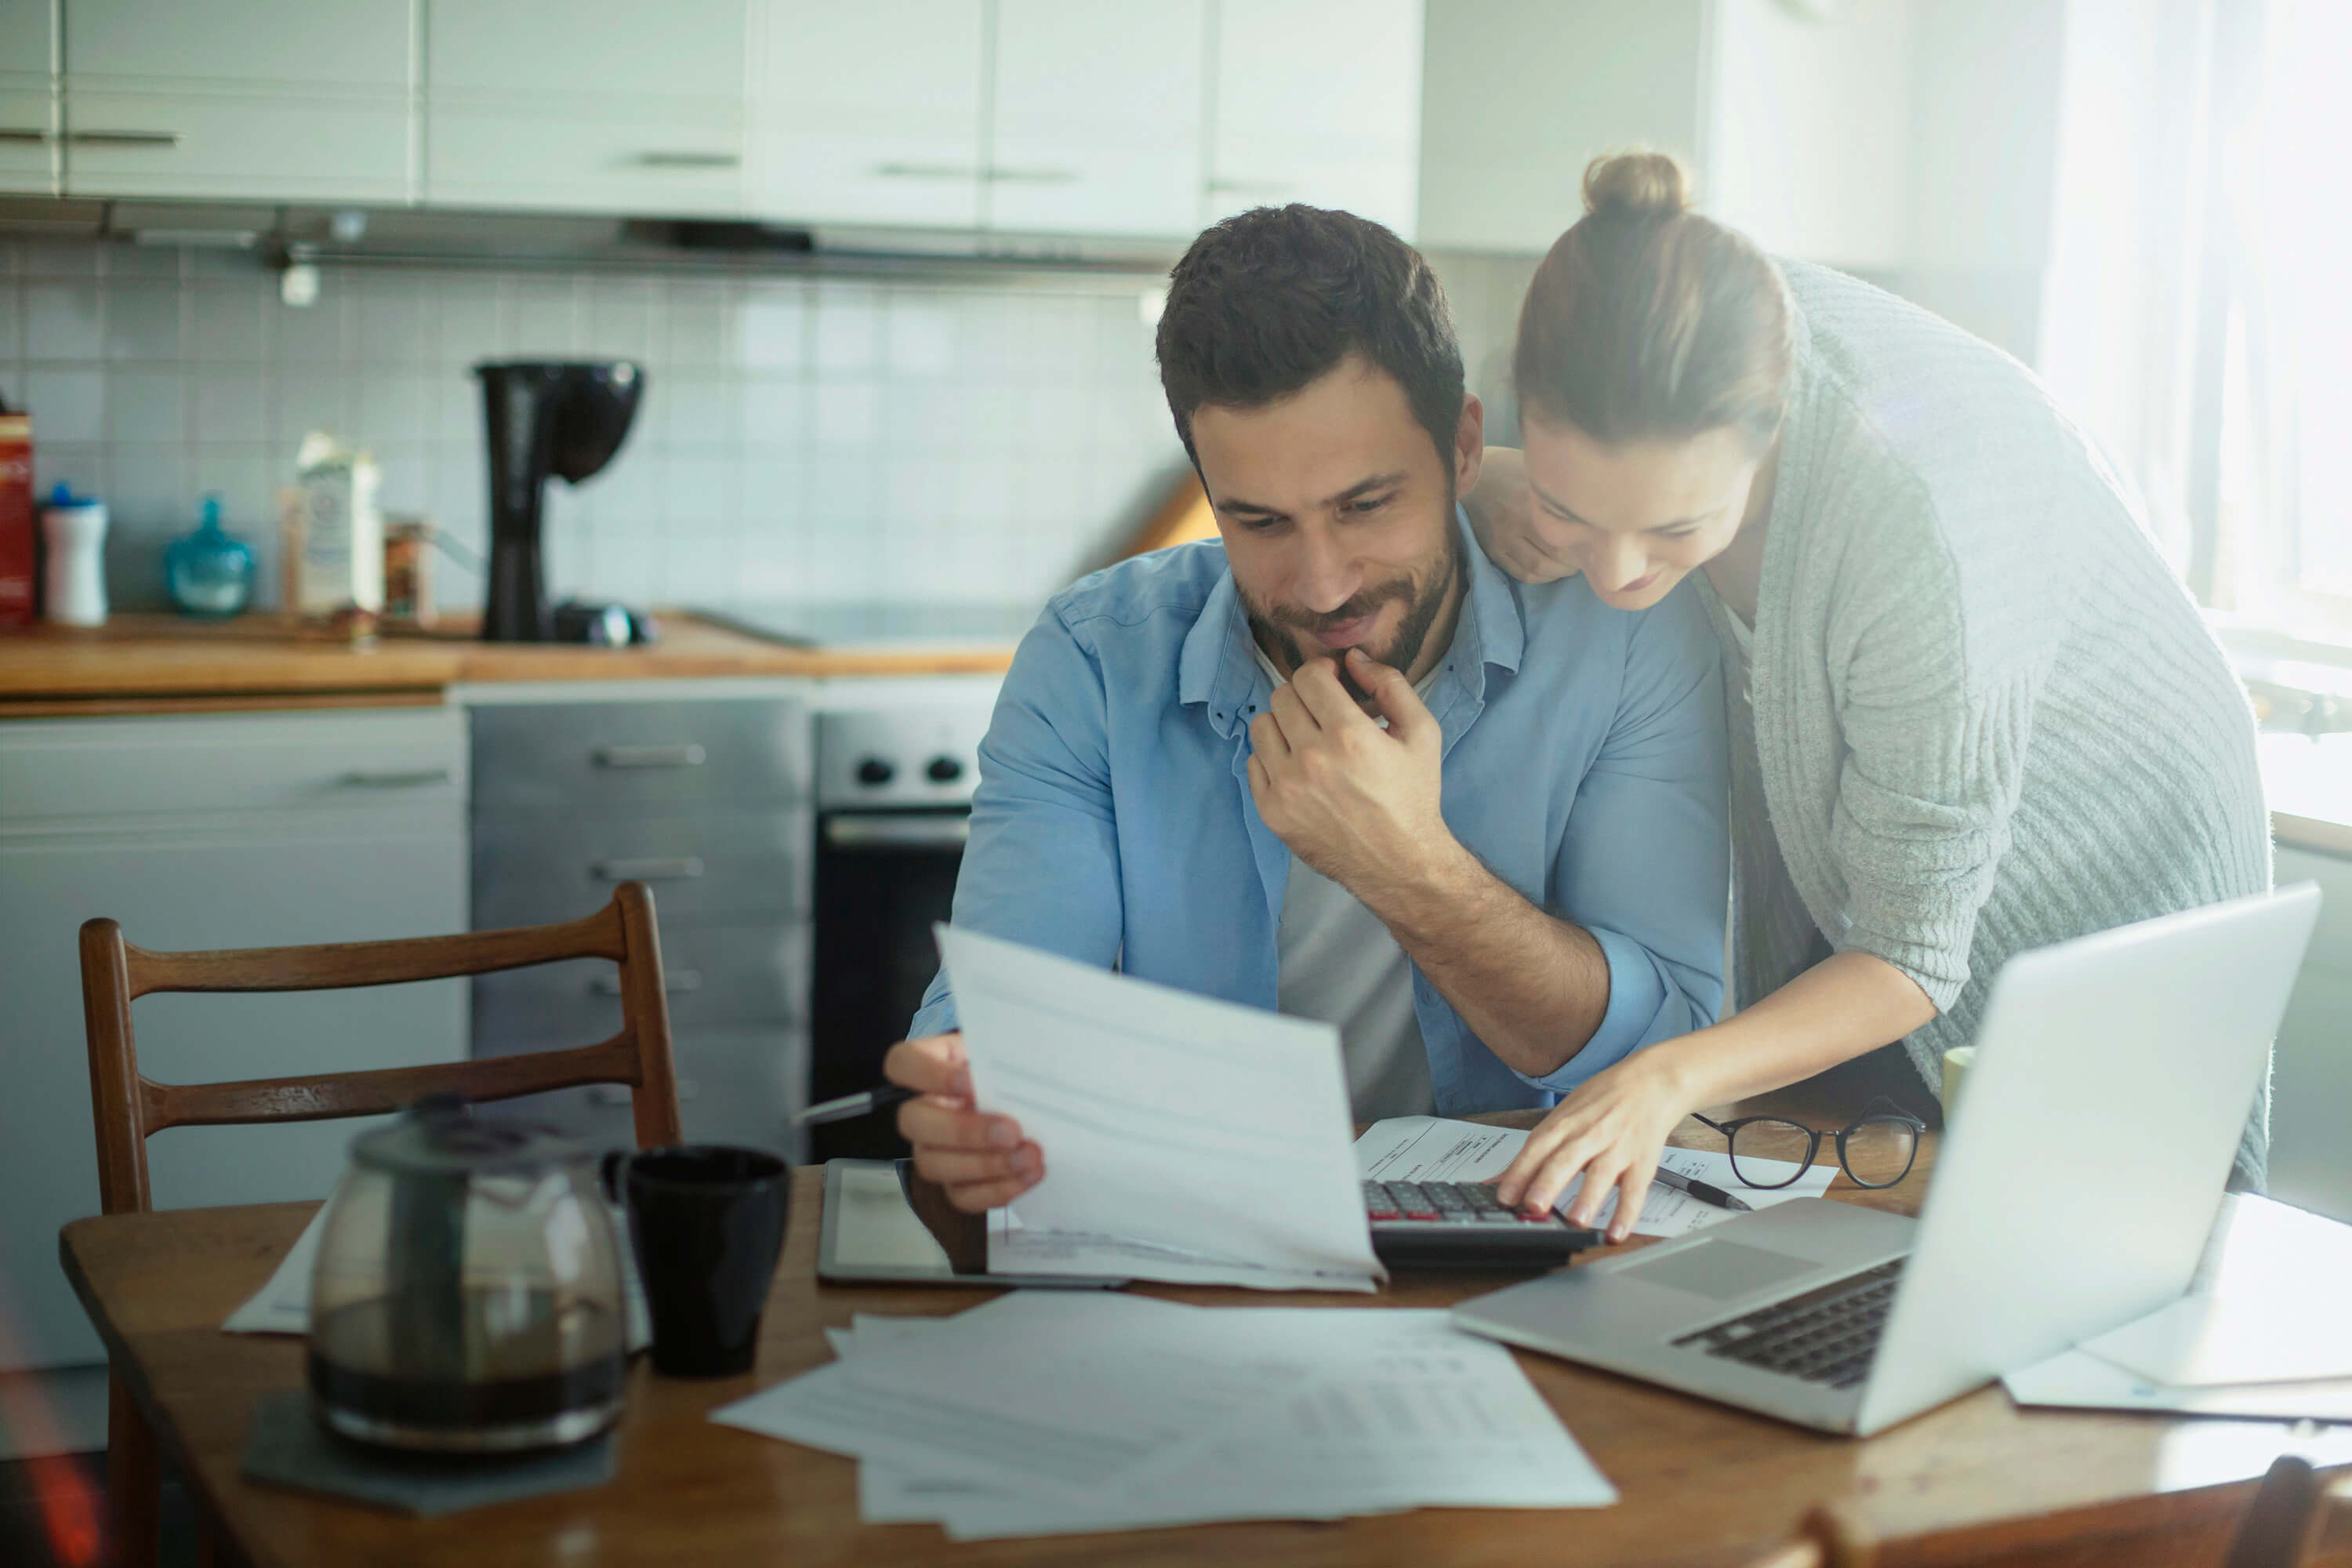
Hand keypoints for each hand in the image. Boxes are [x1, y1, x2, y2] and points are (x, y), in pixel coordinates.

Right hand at [883, 1031, 1043, 1211]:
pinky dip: (997, 1189)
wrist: (1031, 1104)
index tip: (971, 1081)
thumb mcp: (1008, 1056)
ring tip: (1030, 1157)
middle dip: (963, 1131)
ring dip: (985, 1165)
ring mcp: (933, 1150)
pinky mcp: (954, 1183)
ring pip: (933, 1165)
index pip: (902, 1063)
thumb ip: (1005, 1062)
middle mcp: (923, 1109)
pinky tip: (1029, 1176)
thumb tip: (1016, 1080)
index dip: (931, 1074)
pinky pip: (962, 1196)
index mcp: (931, 1066)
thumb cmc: (1012, 1073)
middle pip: (913, 1122)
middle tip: (1012, 1131)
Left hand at [1247, 649, 1449, 891]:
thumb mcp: (1422, 733)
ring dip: (1285, 725)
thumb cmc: (1413, 795)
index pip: (1308, 676)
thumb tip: (1354, 659)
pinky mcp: (1271, 812)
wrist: (1400, 862)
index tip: (1334, 685)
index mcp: (1349, 734)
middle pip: (1282, 697)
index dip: (1322, 673)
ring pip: (1262, 726)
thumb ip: (1391, 685)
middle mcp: (1311, 759)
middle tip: (1325, 715)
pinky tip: (1299, 769)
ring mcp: (1286, 787)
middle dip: (1305, 697)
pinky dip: (1273, 759)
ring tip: (1309, 740)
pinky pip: (1253, 763)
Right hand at [1463, 446, 1578, 585]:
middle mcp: (1513, 525)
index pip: (1562, 540)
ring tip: (1567, 563)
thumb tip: (1589, 513)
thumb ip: (1557, 496)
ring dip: (1556, 572)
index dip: (1581, 549)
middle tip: (1583, 557)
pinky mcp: (1492, 550)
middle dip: (1572, 563)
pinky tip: (1549, 568)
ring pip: (1536, 570)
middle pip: (1551, 558)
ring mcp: (1501, 540)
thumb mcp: (1536, 476)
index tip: (1591, 545)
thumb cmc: (1511, 469)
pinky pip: (1520, 573)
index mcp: (1528, 504)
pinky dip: (1539, 576)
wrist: (1471, 476)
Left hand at [1492, 1052, 1690, 1242]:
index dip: (1519, 1172)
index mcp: (1565, 1123)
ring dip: (1588, 1198)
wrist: (1651, 1080)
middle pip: (1565, 1159)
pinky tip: (1616, 1233)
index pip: (1537, 1147)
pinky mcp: (1642, 1160)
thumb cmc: (1603, 1099)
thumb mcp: (1565, 1114)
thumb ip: (1536, 1150)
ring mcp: (1617, 1147)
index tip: (1503, 1196)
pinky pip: (1635, 1189)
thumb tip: (1499, 1180)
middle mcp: (1589, 1134)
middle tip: (1534, 1206)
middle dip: (1548, 1183)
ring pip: (1601, 1174)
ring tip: (1576, 1221)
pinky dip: (1626, 1213)